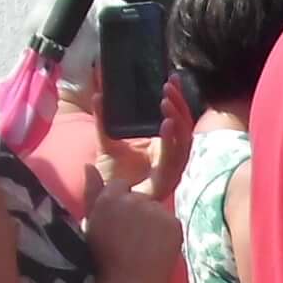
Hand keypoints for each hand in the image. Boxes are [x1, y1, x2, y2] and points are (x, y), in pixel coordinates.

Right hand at [82, 145, 183, 282]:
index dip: (120, 208)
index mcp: (110, 197)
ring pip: (155, 210)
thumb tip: (89, 165)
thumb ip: (91, 193)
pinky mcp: (173, 223)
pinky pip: (169, 222)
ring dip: (151, 222)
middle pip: (139, 198)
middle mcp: (134, 198)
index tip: (118, 227)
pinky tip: (155, 250)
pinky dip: (165, 233)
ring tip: (142, 247)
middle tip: (130, 241)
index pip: (120, 187)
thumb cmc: (102, 259)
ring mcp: (156, 210)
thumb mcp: (91, 224)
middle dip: (137, 213)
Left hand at [105, 75, 194, 201]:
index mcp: (163, 146)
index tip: (171, 78)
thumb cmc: (110, 176)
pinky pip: (176, 156)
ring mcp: (172, 168)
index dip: (176, 99)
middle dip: (179, 103)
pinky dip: (173, 139)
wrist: (105, 204)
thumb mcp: (106, 141)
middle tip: (169, 84)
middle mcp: (171, 156)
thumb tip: (98, 95)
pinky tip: (166, 123)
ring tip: (166, 101)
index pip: (176, 118)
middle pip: (184, 125)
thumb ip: (103, 120)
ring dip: (178, 117)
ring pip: (184, 139)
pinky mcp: (167, 180)